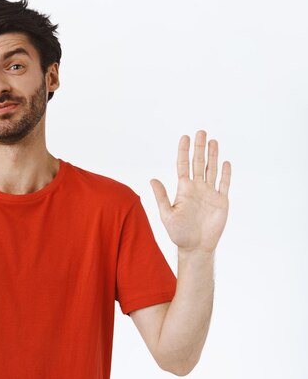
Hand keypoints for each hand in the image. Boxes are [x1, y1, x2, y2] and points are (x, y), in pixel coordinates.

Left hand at [150, 130, 230, 252]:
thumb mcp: (167, 214)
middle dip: (199, 148)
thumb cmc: (179, 233)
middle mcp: (197, 188)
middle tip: (201, 132)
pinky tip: (225, 162)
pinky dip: (225, 173)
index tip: (185, 137)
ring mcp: (210, 194)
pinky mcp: (221, 201)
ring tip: (213, 140)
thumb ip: (161, 196)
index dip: (184, 151)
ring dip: (213, 155)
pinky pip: (224, 184)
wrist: (196, 247)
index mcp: (184, 189)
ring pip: (211, 170)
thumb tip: (152, 179)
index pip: (183, 165)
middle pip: (198, 163)